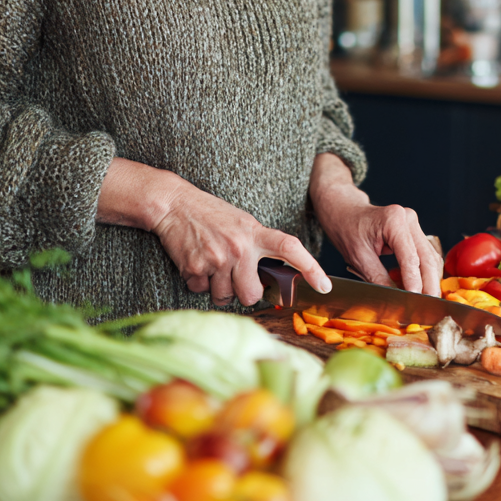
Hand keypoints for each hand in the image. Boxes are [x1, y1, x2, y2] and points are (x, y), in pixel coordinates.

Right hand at [98, 158, 330, 306]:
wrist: (175, 204)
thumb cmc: (211, 215)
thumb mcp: (242, 223)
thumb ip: (258, 246)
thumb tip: (269, 278)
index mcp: (255, 233)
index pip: (290, 248)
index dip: (311, 268)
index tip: (325, 285)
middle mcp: (240, 247)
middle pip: (252, 294)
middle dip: (244, 293)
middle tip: (235, 277)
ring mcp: (218, 258)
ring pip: (225, 297)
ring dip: (218, 288)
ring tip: (212, 264)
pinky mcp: (196, 268)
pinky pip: (201, 291)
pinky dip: (197, 282)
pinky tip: (196, 262)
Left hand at [308, 153, 441, 295]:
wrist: (344, 211)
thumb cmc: (347, 229)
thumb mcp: (359, 257)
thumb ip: (379, 279)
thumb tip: (395, 301)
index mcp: (394, 221)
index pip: (410, 259)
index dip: (414, 283)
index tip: (414, 302)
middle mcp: (408, 219)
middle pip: (427, 258)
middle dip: (428, 285)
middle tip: (427, 308)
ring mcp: (413, 224)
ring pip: (430, 257)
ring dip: (429, 280)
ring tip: (425, 302)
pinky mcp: (414, 231)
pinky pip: (425, 255)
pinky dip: (424, 272)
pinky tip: (421, 288)